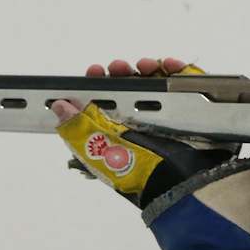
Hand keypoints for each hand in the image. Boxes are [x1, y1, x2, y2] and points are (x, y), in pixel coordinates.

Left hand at [53, 58, 232, 208]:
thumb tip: (58, 105)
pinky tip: (172, 66)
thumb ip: (78, 128)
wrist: (182, 183)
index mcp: (114, 134)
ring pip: (155, 83)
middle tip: (120, 67)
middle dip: (122, 74)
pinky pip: (183, 84)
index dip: (96, 84)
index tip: (96, 72)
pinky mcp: (191, 110)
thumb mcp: (100, 151)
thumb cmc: (140, 171)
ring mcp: (166, 116)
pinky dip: (177, 70)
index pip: (101, 103)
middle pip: (128, 89)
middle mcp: (138, 124)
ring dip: (148, 69)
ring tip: (148, 65)